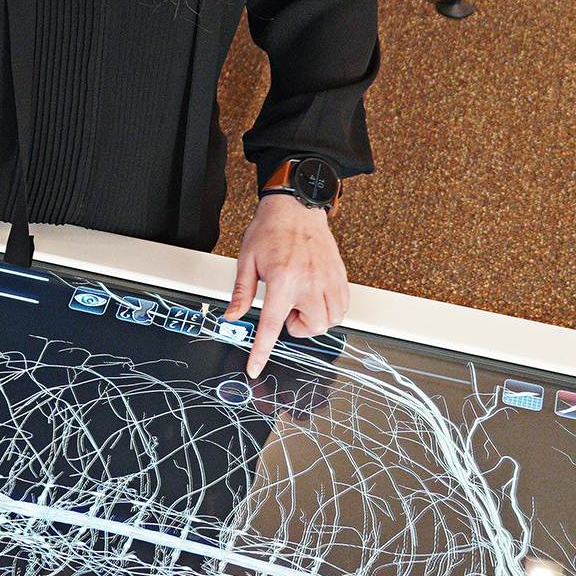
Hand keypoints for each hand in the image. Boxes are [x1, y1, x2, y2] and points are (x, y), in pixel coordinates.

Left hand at [224, 194, 350, 378]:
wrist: (296, 207)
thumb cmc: (270, 230)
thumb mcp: (247, 260)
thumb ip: (240, 292)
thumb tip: (232, 316)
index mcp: (282, 280)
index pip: (271, 326)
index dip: (262, 351)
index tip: (255, 368)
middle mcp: (309, 282)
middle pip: (313, 327)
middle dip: (298, 326)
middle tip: (287, 307)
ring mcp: (328, 279)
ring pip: (332, 320)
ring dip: (316, 319)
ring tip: (302, 300)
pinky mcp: (340, 276)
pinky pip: (343, 307)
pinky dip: (331, 310)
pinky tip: (316, 297)